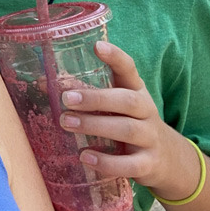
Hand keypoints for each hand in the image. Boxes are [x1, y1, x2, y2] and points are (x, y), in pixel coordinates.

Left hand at [56, 41, 200, 200]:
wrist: (168, 159)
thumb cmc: (130, 123)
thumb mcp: (115, 105)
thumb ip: (86, 94)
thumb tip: (42, 84)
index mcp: (136, 91)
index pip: (129, 69)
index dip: (115, 57)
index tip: (97, 46)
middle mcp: (146, 111)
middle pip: (127, 101)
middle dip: (96, 98)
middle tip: (67, 99)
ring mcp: (150, 138)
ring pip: (127, 130)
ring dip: (95, 126)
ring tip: (66, 123)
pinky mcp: (149, 164)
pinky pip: (130, 164)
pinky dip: (107, 162)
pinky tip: (86, 157)